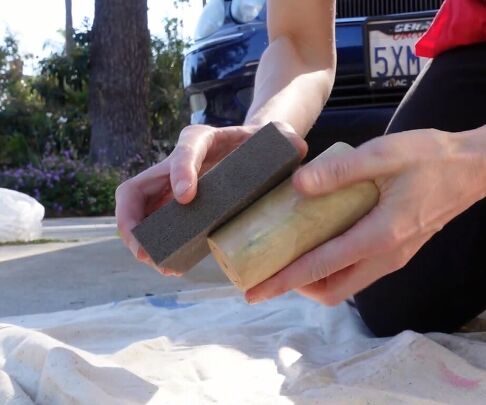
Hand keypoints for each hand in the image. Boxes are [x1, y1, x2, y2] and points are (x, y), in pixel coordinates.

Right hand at [115, 123, 306, 275]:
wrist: (256, 152)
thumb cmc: (263, 145)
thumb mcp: (277, 137)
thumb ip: (287, 139)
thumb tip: (297, 151)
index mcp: (202, 140)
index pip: (185, 148)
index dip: (181, 171)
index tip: (187, 197)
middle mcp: (178, 162)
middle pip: (138, 186)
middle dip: (133, 218)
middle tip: (144, 249)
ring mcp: (172, 186)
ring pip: (139, 210)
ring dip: (139, 239)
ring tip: (158, 263)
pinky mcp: (177, 206)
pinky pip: (155, 225)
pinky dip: (156, 245)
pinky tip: (169, 266)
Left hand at [245, 128, 485, 304]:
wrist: (475, 167)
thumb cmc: (431, 157)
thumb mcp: (383, 154)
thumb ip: (339, 171)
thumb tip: (297, 186)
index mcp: (379, 236)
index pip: (321, 267)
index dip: (284, 280)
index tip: (255, 290)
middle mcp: (387, 257)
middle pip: (332, 290)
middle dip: (297, 287)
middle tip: (270, 268)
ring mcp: (396, 257)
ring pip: (347, 284)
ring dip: (317, 278)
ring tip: (291, 254)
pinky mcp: (401, 251)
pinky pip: (361, 271)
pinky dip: (336, 266)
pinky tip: (324, 239)